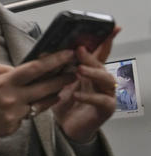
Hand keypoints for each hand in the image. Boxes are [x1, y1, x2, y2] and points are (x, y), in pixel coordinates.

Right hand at [0, 50, 75, 149]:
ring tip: (57, 88)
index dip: (55, 60)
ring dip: (50, 96)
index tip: (68, 54)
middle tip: (74, 72)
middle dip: (63, 79)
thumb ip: (5, 68)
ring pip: (40, 105)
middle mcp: (13, 100)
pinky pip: (26, 117)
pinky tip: (17, 107)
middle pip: (47, 88)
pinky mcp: (12, 128)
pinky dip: (25, 110)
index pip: (36, 68)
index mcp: (5, 82)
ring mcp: (14, 116)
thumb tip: (23, 69)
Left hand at [52, 27, 120, 142]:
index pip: (100, 54)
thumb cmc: (64, 104)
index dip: (106, 41)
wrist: (66, 127)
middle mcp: (101, 81)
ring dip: (93, 73)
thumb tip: (43, 53)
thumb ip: (55, 70)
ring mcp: (106, 94)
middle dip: (91, 56)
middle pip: (102, 64)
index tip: (112, 29)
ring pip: (106, 80)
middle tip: (79, 50)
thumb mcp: (57, 83)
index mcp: (91, 72)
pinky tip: (76, 95)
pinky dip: (88, 97)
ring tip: (79, 70)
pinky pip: (101, 100)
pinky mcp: (105, 108)